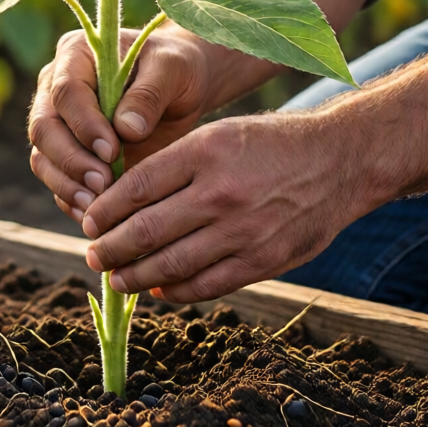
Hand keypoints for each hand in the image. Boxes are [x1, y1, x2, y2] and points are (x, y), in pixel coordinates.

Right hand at [28, 26, 213, 225]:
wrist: (181, 87)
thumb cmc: (176, 68)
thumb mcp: (173, 69)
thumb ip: (149, 93)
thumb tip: (126, 130)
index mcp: (76, 55)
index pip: (65, 91)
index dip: (84, 124)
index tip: (112, 150)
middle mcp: (56, 88)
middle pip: (43, 128)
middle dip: (71, 160)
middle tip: (102, 184)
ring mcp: (59, 123)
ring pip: (43, 158)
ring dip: (67, 185)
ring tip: (97, 207)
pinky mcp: (69, 153)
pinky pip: (57, 180)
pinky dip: (70, 200)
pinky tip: (94, 216)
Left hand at [80, 110, 375, 301]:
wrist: (338, 161)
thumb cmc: (269, 144)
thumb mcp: (219, 134)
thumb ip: (174, 166)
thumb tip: (123, 202)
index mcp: (205, 151)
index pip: (136, 186)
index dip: (105, 210)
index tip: (89, 221)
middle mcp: (220, 192)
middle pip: (146, 230)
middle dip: (110, 249)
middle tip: (92, 255)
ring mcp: (243, 230)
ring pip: (171, 264)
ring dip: (135, 276)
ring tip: (116, 278)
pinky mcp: (262, 260)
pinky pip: (206, 285)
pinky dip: (175, 291)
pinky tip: (158, 290)